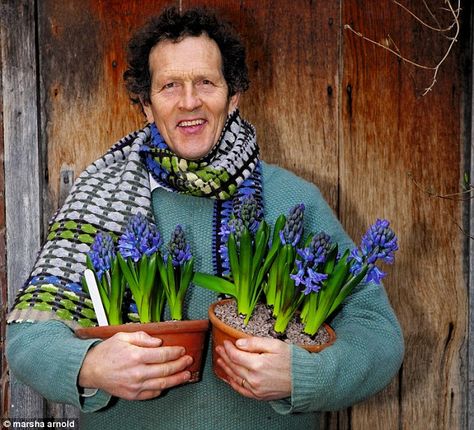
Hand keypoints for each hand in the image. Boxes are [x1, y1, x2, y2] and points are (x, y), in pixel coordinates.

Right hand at [78, 331, 192, 399]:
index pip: (163, 355)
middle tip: (188, 360)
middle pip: (166, 369)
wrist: (90, 370)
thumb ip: (142, 337)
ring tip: (186, 375)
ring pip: (162, 383)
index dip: (175, 352)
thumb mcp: (123, 336)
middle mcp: (137, 372)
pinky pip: (152, 393)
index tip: (182, 350)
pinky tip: (169, 384)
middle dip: (180, 364)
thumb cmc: (106, 352)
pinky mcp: (133, 395)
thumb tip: (158, 341)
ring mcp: (136, 385)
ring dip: (177, 379)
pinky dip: (162, 388)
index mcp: (136, 355)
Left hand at [215, 337, 290, 400]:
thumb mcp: (275, 345)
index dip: (228, 348)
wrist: (304, 379)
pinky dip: (233, 383)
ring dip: (226, 368)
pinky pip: (241, 390)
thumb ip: (255, 343)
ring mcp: (256, 389)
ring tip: (220, 360)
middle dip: (225, 356)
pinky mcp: (259, 396)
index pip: (236, 355)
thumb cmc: (292, 360)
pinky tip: (229, 377)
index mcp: (258, 364)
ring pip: (235, 377)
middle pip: (233, 366)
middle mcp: (255, 379)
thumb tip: (239, 343)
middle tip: (220, 348)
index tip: (226, 342)